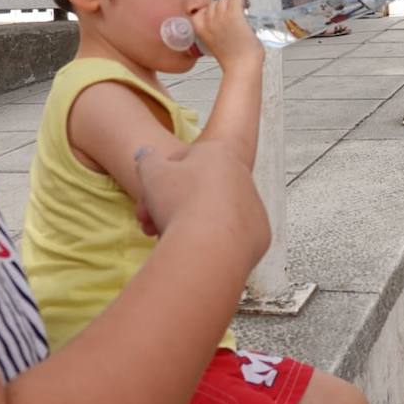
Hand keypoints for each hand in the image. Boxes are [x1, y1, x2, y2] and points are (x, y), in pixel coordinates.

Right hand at [134, 141, 269, 260]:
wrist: (209, 246)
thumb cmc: (179, 203)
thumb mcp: (151, 172)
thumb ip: (147, 159)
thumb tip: (146, 155)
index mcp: (218, 153)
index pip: (181, 162)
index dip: (156, 183)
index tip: (144, 207)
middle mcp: (241, 175)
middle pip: (197, 189)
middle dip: (168, 207)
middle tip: (149, 226)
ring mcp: (253, 205)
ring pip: (213, 213)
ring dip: (188, 223)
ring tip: (168, 240)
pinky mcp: (259, 234)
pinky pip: (229, 235)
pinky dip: (212, 241)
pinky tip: (195, 250)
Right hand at [190, 0, 262, 71]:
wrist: (241, 66)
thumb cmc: (231, 59)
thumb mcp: (214, 44)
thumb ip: (214, 32)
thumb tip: (222, 24)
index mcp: (200, 28)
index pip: (201, 10)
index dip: (212, 10)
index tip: (220, 13)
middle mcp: (209, 20)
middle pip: (215, 3)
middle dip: (225, 4)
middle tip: (236, 8)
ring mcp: (222, 16)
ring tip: (244, 4)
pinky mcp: (235, 15)